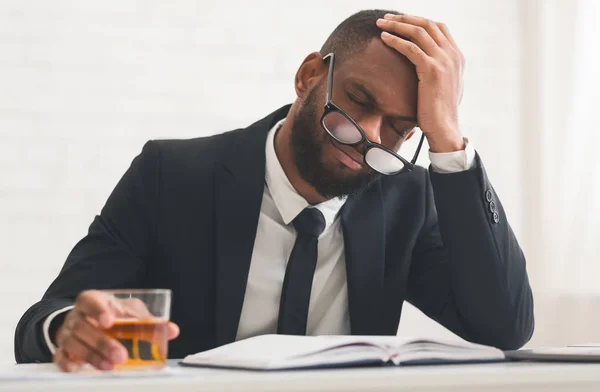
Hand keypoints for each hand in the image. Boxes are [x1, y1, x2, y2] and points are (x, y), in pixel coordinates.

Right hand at [53, 290, 179, 371]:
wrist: (88, 321)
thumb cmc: (112, 314)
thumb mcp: (129, 311)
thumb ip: (148, 320)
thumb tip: (173, 330)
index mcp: (92, 301)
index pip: (90, 300)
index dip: (98, 309)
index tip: (109, 321)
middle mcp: (76, 316)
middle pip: (83, 327)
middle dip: (102, 343)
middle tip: (121, 355)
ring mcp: (67, 333)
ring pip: (73, 344)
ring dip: (92, 356)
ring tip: (110, 366)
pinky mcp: (62, 350)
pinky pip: (60, 358)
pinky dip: (69, 365)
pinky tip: (83, 371)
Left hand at [376, 14, 464, 151]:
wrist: (445, 128)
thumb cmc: (439, 112)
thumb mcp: (444, 86)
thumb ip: (440, 72)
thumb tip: (427, 67)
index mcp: (457, 57)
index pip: (439, 27)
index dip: (418, 21)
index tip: (401, 21)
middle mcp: (452, 55)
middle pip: (427, 24)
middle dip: (405, 18)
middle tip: (386, 18)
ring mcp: (444, 61)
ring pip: (418, 32)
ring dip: (397, 25)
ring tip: (381, 24)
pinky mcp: (432, 70)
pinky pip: (410, 48)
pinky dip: (396, 40)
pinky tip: (384, 38)